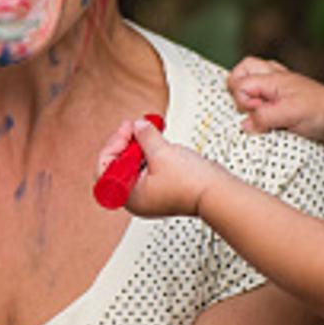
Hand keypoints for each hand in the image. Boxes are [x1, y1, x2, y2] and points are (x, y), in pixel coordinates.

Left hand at [95, 118, 227, 217]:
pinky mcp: (164, 188)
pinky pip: (149, 167)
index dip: (113, 145)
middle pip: (118, 165)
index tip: (126, 130)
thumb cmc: (191, 184)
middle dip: (126, 142)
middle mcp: (137, 198)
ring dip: (139, 146)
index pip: (105, 169)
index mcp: (130, 196)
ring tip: (149, 132)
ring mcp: (151, 193)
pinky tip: (157, 142)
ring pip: (134, 165)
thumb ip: (145, 136)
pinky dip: (150, 153)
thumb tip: (138, 126)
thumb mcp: (161, 152)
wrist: (218, 193)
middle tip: (136, 127)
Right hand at [226, 56, 323, 144]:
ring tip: (257, 110)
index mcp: (272, 79)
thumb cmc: (321, 111)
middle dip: (238, 90)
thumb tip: (246, 124)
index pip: (239, 84)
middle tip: (251, 108)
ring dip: (250, 94)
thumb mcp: (289, 114)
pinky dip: (261, 102)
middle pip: (242, 71)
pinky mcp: (285, 101)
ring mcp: (280, 88)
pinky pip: (265, 94)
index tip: (257, 112)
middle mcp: (274, 80)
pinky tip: (267, 115)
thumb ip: (264, 117)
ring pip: (252, 79)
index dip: (243, 101)